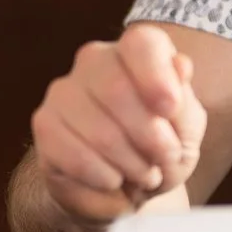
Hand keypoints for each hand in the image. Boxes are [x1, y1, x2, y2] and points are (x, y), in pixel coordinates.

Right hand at [30, 22, 208, 224]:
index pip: (142, 43)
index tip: (169, 109)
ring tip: (143, 175)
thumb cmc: (158, 151)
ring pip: (98, 130)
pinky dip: (104, 177)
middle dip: (150, 137)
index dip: (156, 75)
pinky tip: (114, 180)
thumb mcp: (186, 132)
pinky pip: (76, 155)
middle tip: (164, 160)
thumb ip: (185, 102)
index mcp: (138, 51)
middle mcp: (96, 61)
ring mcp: (65, 90)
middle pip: (117, 89)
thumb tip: (181, 66)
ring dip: (131, 164)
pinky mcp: (45, 124)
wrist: (121, 188)